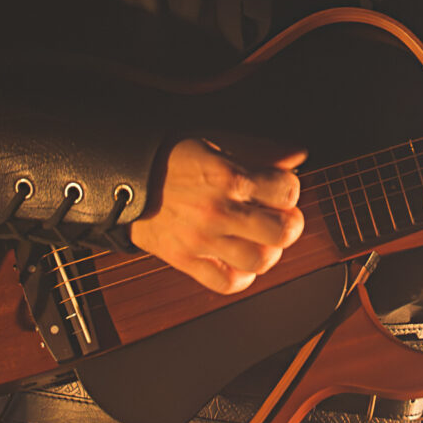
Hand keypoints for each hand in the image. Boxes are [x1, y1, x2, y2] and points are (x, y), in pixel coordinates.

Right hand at [129, 137, 305, 293]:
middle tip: (278, 218)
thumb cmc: (173, 157)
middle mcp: (218, 210)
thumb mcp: (217, 140)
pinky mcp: (185, 260)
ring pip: (260, 261)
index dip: (289, 190)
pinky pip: (227, 283)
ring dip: (268, 251)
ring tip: (259, 240)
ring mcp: (202, 239)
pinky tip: (238, 261)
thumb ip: (261, 148)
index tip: (279, 189)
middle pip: (282, 231)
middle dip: (289, 224)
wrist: (122, 178)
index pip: (287, 191)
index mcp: (229, 176)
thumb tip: (299, 155)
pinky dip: (240, 276)